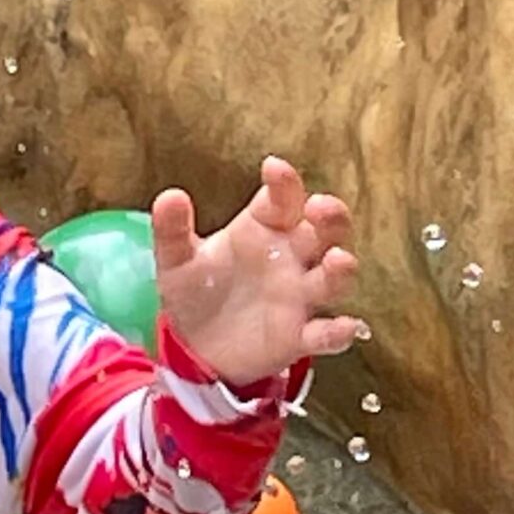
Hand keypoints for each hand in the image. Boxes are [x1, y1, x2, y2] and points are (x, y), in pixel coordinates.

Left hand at [152, 159, 360, 387]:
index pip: (283, 198)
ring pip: (333, 278)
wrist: (193, 346)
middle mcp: (291, 258)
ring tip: (337, 259)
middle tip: (320, 207)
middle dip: (330, 217)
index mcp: (263, 228)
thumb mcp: (177, 259)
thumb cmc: (195, 289)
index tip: (274, 167)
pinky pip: (327, 334)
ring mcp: (299, 297)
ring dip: (341, 269)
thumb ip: (172, 230)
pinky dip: (338, 331)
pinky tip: (344, 326)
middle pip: (325, 230)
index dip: (284, 183)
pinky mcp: (299, 336)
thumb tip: (169, 196)